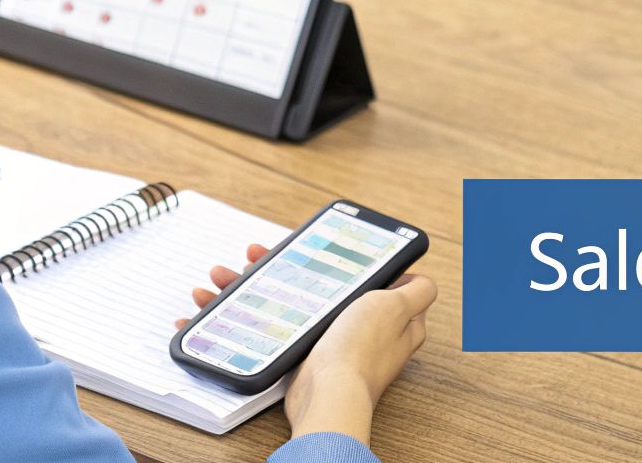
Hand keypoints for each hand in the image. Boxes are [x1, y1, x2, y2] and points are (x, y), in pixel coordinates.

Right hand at [176, 245, 437, 447]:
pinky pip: (275, 327)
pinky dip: (246, 316)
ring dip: (253, 286)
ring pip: (290, 302)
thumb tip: (424, 279)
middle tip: (255, 256)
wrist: (327, 396)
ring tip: (224, 278)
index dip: (341, 258)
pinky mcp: (305, 358)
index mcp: (390, 316)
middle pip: (321, 285)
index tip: (314, 246)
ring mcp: (331, 344)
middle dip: (283, 267)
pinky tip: (217, 306)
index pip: (367, 277)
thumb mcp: (396, 306)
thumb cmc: (359, 351)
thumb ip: (415, 292)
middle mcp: (362, 330)